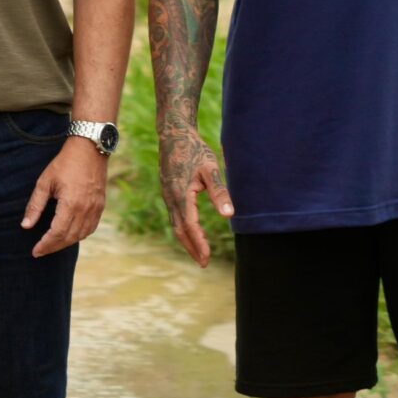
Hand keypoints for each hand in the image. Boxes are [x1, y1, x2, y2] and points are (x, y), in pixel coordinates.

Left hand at [24, 137, 107, 257]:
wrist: (89, 149)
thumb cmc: (65, 163)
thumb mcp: (45, 182)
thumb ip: (35, 205)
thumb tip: (25, 225)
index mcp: (71, 204)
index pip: (57, 233)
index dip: (45, 245)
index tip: (35, 251)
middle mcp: (85, 210)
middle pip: (69, 238)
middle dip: (53, 247)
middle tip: (41, 251)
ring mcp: (95, 209)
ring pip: (81, 235)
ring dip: (66, 243)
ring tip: (52, 244)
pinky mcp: (100, 206)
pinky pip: (91, 228)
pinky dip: (79, 235)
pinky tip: (70, 235)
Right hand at [159, 129, 233, 267]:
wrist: (173, 134)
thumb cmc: (194, 149)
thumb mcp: (211, 169)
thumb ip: (220, 192)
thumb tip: (229, 215)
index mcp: (181, 194)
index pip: (190, 226)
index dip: (199, 244)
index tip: (208, 259)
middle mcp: (171, 198)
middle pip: (179, 230)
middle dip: (192, 247)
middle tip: (204, 263)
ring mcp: (167, 195)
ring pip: (176, 224)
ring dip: (188, 239)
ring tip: (201, 252)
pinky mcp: (168, 191)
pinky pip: (175, 215)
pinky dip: (185, 227)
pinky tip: (196, 229)